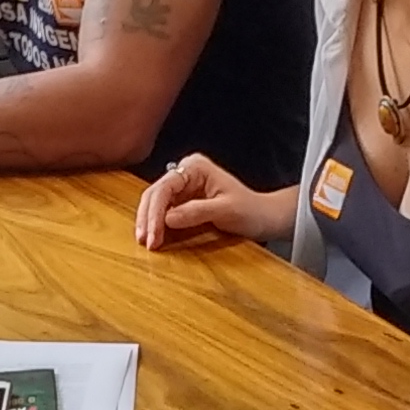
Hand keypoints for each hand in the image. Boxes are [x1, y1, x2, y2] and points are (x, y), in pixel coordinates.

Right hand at [136, 154, 286, 248]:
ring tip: (146, 242)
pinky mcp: (183, 202)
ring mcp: (183, 187)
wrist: (264, 218)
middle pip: (155, 194)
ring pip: (155, 203)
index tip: (153, 235)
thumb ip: (197, 212)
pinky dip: (156, 226)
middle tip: (145, 241)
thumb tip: (168, 218)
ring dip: (148, 223)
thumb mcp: (227, 211)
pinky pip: (163, 212)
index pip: (165, 187)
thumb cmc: (251, 210)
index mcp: (195, 167)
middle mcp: (185, 173)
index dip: (155, 212)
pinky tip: (153, 238)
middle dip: (147, 218)